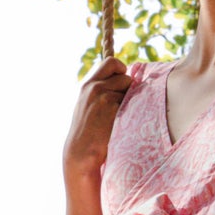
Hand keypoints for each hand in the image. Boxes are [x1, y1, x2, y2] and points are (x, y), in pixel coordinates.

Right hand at [63, 56, 131, 178]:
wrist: (81, 152)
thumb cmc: (87, 131)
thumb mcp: (87, 105)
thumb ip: (100, 90)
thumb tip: (123, 79)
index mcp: (88, 85)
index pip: (111, 62)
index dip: (121, 68)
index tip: (123, 79)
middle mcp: (95, 87)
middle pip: (124, 74)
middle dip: (128, 85)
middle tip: (122, 101)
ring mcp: (104, 98)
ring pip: (130, 89)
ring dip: (130, 100)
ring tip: (118, 116)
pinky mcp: (113, 109)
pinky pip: (132, 103)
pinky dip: (131, 112)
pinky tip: (121, 123)